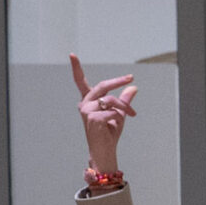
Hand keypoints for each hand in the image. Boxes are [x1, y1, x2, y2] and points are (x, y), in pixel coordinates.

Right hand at [69, 56, 136, 178]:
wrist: (105, 150)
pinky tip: (114, 126)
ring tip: (131, 115)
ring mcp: (86, 111)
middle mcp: (84, 104)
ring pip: (111, 100)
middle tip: (130, 78)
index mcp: (88, 101)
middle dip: (118, 81)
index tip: (71, 55)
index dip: (76, 68)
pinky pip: (113, 112)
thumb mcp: (119, 113)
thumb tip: (133, 87)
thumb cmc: (109, 132)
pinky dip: (119, 117)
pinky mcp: (92, 118)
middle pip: (102, 86)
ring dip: (124, 107)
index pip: (80, 81)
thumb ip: (124, 100)